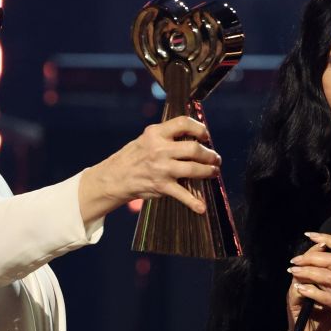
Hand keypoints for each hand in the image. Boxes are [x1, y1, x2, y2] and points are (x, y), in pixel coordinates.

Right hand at [78, 116, 221, 223]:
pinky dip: (194, 203)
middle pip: (194, 149)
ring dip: (208, 171)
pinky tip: (202, 207)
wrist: (115, 177)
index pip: (183, 123)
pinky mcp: (161, 186)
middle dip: (209, 155)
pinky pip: (182, 195)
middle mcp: (159, 149)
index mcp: (156, 133)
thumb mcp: (147, 139)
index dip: (199, 128)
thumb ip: (167, 136)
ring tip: (213, 172)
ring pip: (193, 169)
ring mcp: (161, 168)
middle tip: (215, 158)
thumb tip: (194, 137)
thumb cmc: (134, 156)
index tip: (205, 136)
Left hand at [288, 231, 330, 330]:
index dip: (327, 238)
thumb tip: (324, 262)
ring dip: (308, 272)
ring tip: (293, 271)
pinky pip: (328, 298)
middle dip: (311, 257)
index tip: (310, 235)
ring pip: (329, 276)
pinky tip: (300, 289)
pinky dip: (313, 292)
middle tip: (294, 260)